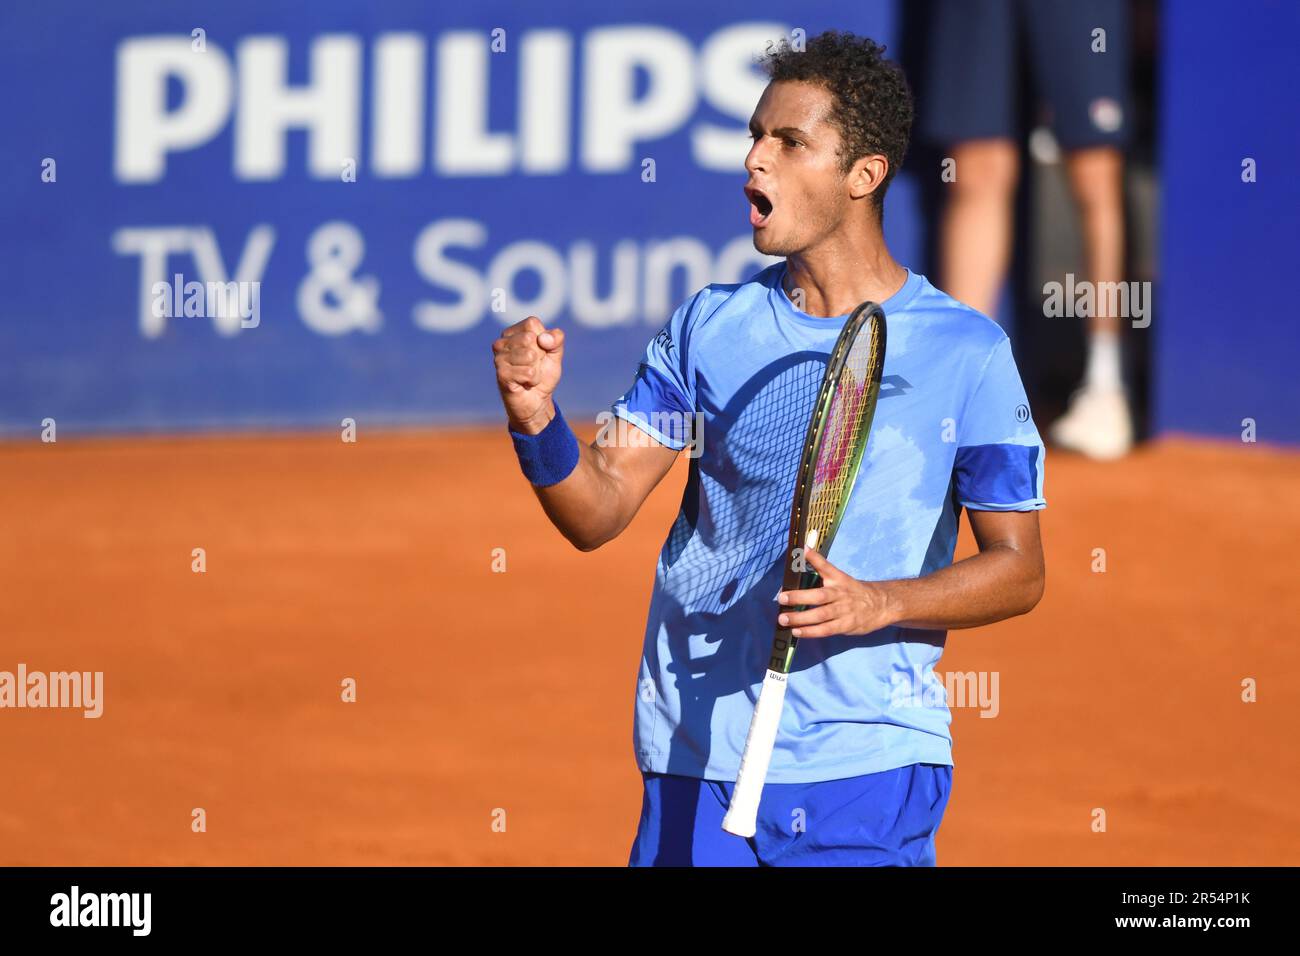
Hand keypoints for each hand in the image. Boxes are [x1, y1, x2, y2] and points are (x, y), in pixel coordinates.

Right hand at [492, 316, 565, 432]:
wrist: (537, 401)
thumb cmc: (544, 374)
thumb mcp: (555, 353)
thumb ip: (556, 339)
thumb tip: (543, 338)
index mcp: (513, 332)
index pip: (532, 324)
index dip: (543, 339)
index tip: (540, 352)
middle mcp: (501, 342)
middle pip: (530, 338)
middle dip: (539, 355)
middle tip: (534, 366)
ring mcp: (499, 358)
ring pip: (530, 356)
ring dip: (536, 370)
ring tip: (529, 375)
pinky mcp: (501, 374)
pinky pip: (528, 372)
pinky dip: (533, 380)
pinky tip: (525, 383)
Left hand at [776, 546, 897, 637]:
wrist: (881, 604)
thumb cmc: (853, 591)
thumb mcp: (840, 578)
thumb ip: (821, 572)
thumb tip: (800, 561)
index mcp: (839, 579)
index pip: (826, 566)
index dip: (814, 558)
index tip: (802, 550)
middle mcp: (840, 594)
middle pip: (819, 596)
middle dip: (799, 597)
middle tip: (781, 598)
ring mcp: (843, 611)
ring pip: (820, 615)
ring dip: (801, 618)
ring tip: (784, 619)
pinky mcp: (845, 625)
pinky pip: (826, 630)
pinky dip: (811, 632)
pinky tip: (797, 632)